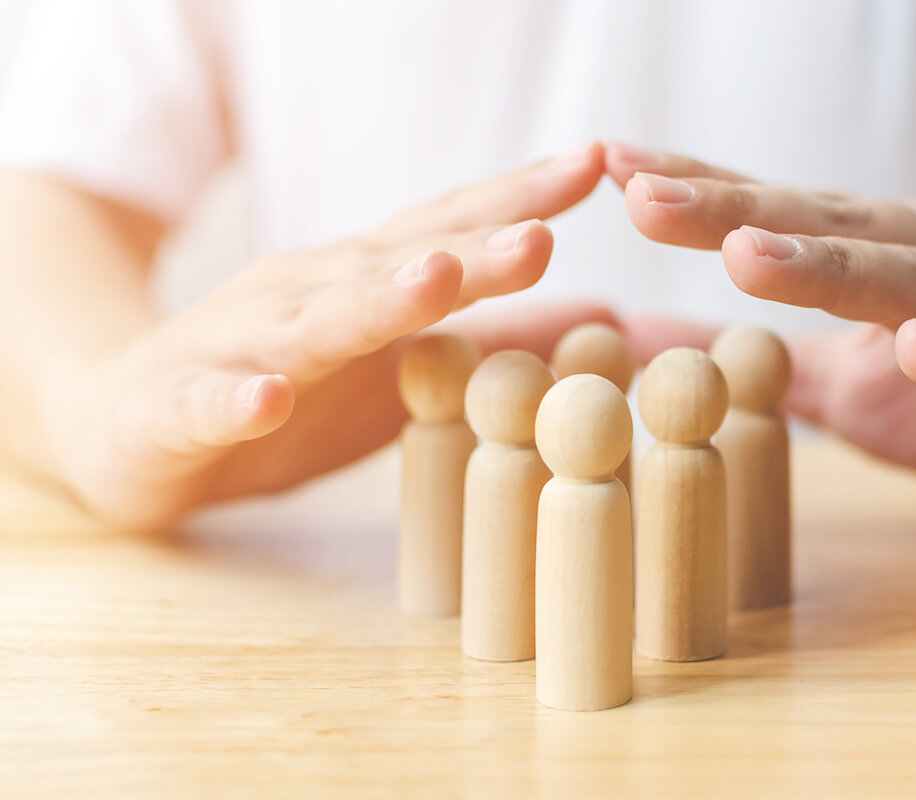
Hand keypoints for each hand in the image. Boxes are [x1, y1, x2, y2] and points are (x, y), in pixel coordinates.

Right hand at [46, 143, 611, 526]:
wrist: (128, 425)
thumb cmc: (283, 390)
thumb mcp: (399, 372)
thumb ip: (492, 342)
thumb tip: (605, 320)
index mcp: (360, 284)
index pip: (444, 231)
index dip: (514, 199)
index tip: (593, 166)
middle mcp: (305, 296)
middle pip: (394, 269)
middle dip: (470, 253)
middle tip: (541, 237)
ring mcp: (241, 346)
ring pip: (311, 323)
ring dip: (373, 303)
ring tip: (432, 283)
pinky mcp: (180, 406)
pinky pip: (210, 402)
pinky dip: (238, 399)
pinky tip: (268, 398)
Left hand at [607, 143, 915, 536]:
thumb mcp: (839, 382)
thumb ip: (750, 360)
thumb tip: (637, 345)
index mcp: (886, 254)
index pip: (779, 214)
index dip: (698, 191)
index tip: (611, 165)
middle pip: (827, 230)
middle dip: (733, 210)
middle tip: (641, 194)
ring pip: (910, 284)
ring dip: (828, 268)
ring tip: (747, 251)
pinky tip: (914, 345)